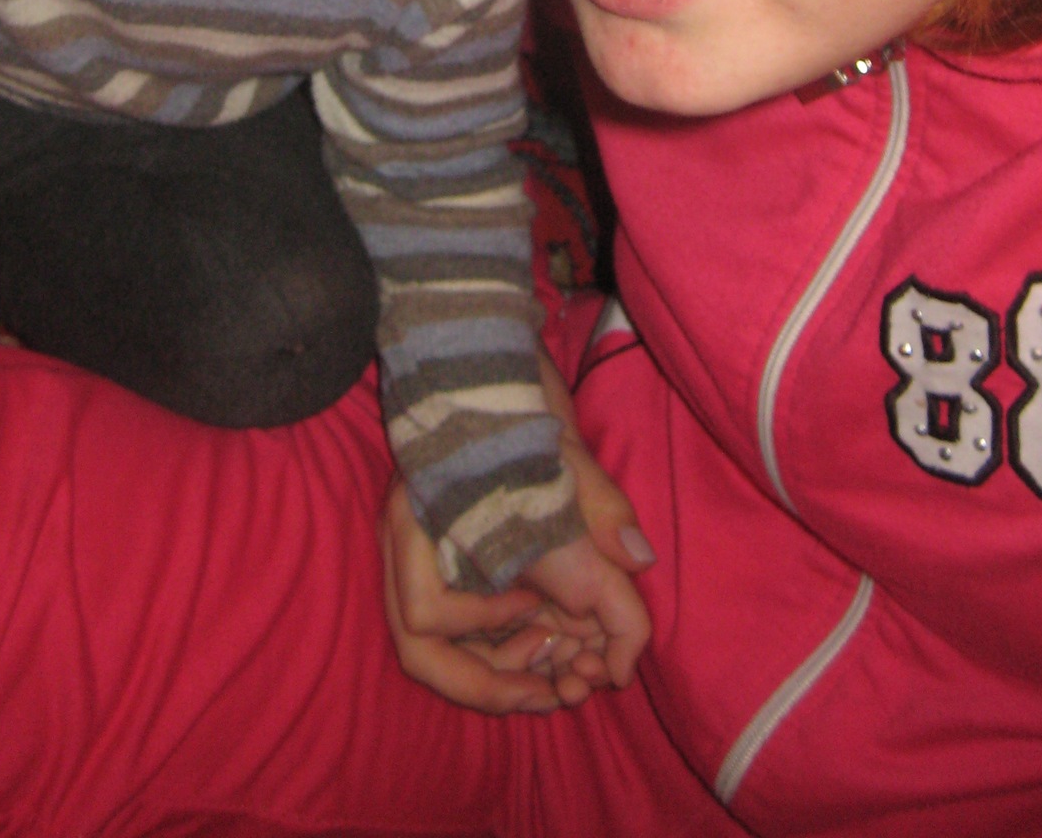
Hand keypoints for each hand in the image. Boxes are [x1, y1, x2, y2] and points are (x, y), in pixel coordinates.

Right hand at [380, 346, 655, 713]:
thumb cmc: (510, 385)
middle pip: (416, 646)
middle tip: (552, 693)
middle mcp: (405, 536)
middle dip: (485, 683)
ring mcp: (414, 543)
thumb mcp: (557, 436)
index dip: (488, 632)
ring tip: (557, 675)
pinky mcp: (435, 547)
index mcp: (422, 510)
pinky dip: (495, 642)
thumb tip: (635, 558)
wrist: (481, 348)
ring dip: (493, 671)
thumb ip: (595, 498)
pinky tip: (544, 633)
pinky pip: (452, 620)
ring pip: (428, 643)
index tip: (547, 618)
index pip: (429, 611)